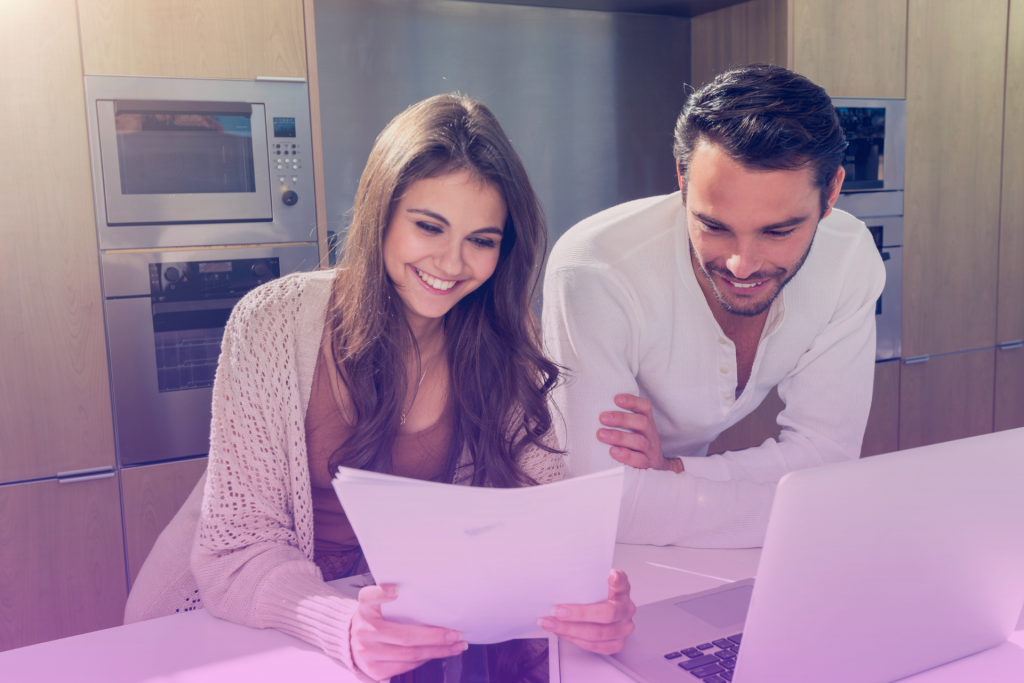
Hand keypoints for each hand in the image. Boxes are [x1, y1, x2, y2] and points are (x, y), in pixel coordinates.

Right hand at [350, 584, 466, 680]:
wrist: (350, 642)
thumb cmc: (371, 618)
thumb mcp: (374, 602)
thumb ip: (388, 595)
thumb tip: (407, 591)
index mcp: (364, 608)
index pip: (369, 597)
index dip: (382, 593)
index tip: (396, 590)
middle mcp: (364, 631)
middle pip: (405, 636)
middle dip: (435, 637)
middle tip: (454, 634)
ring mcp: (368, 654)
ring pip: (409, 655)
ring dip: (436, 651)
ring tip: (455, 646)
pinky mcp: (374, 670)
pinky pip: (405, 666)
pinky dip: (424, 660)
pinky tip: (436, 653)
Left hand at [537, 569, 635, 653]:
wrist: (605, 609)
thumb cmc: (597, 595)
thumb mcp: (594, 582)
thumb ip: (588, 579)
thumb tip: (569, 576)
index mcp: (622, 590)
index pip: (622, 583)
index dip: (617, 580)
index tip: (611, 577)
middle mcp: (627, 610)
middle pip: (605, 614)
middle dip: (578, 614)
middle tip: (557, 611)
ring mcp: (623, 629)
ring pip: (596, 633)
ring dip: (569, 629)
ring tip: (551, 623)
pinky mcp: (616, 644)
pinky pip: (594, 646)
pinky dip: (574, 639)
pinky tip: (561, 632)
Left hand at [597, 394, 681, 471]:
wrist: (656, 469)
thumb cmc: (637, 445)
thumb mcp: (635, 431)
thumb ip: (622, 421)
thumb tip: (594, 408)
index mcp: (647, 423)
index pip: (645, 408)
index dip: (632, 401)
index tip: (616, 399)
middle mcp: (651, 435)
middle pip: (641, 423)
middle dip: (621, 419)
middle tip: (602, 417)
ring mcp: (651, 451)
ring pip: (639, 442)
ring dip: (619, 437)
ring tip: (602, 434)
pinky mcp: (648, 466)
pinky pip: (640, 461)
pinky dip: (626, 456)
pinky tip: (613, 452)